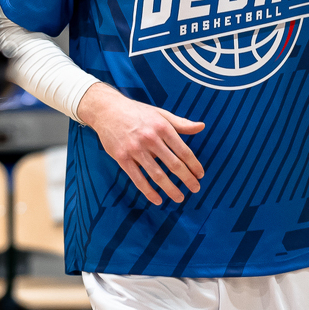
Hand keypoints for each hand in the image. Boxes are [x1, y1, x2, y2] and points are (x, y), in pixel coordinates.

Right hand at [77, 84, 205, 204]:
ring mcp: (135, 149)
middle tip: (196, 189)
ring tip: (179, 198)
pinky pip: (138, 179)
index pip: (183, 151)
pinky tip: (158, 199)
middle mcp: (150, 138)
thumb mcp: (160, 113)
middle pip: (174, 164)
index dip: (194, 165)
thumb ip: (181, 123)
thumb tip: (201, 127)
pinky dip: (149, 192)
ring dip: (171, 189)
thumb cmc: (137, 112)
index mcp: (162, 127)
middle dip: (187, 179)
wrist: (107, 110)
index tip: (200, 175)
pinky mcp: (122, 158)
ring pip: (157, 175)